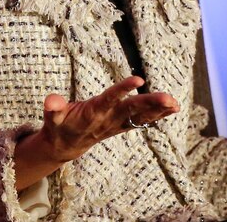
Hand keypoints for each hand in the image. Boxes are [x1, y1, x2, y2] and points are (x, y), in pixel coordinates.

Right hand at [40, 75, 179, 161]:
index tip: (138, 79)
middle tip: (169, 98)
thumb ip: (53, 107)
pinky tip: (173, 108)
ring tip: (175, 103)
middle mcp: (108, 119)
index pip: (110, 99)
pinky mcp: (122, 126)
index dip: (123, 90)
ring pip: (141, 116)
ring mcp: (117, 124)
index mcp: (93, 113)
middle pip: (132, 110)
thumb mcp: (53, 117)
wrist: (66, 146)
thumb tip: (51, 100)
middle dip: (151, 104)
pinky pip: (143, 120)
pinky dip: (158, 115)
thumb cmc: (59, 125)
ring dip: (159, 110)